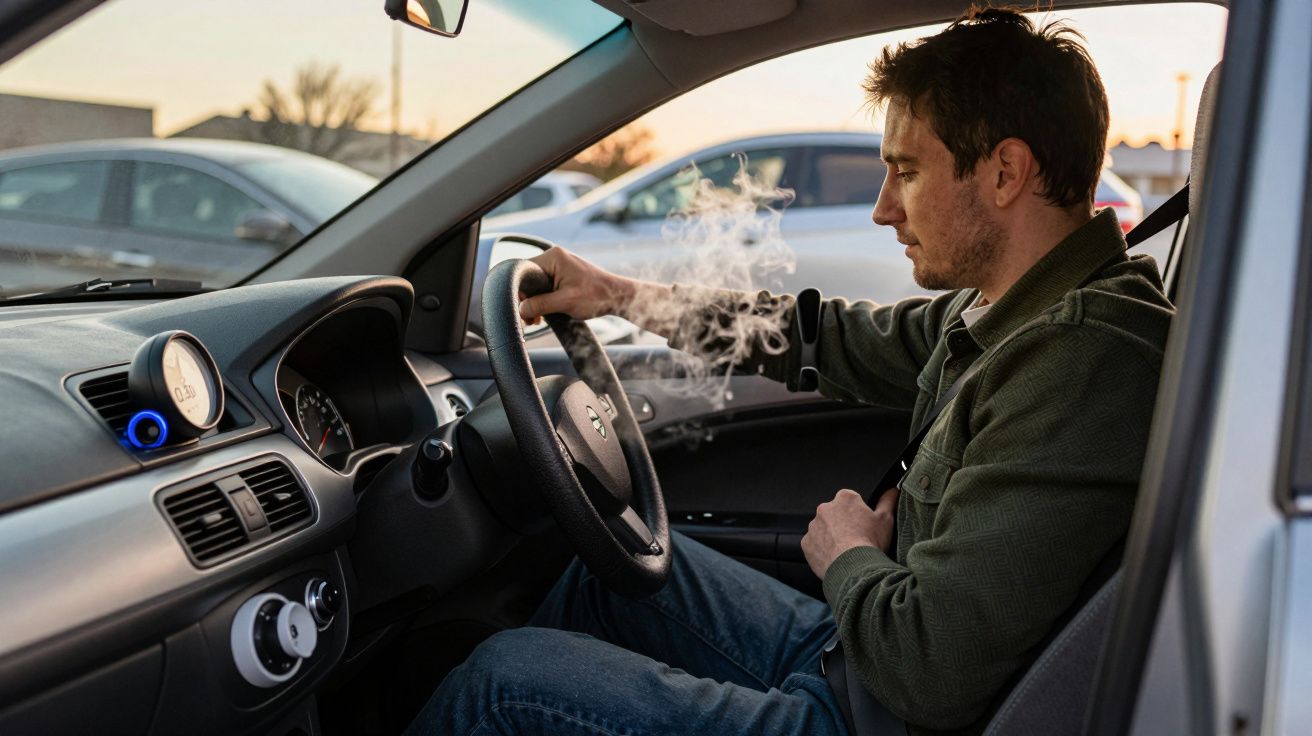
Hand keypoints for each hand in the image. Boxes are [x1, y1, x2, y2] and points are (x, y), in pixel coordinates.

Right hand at [517, 247, 634, 325]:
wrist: (617, 297)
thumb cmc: (596, 296)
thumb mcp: (565, 302)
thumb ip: (541, 304)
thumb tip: (521, 309)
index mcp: (553, 257)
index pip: (523, 271)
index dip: (520, 292)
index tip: (523, 310)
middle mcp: (554, 258)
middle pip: (528, 279)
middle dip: (528, 300)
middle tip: (531, 319)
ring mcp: (559, 266)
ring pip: (536, 286)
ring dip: (535, 303)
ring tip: (538, 319)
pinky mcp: (563, 276)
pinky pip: (545, 288)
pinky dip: (543, 301)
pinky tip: (544, 314)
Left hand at [801, 488, 898, 579]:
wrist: (853, 567)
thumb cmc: (869, 542)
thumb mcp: (885, 519)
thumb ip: (888, 501)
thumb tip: (892, 490)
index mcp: (845, 498)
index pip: (850, 501)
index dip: (858, 514)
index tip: (863, 525)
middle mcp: (825, 508)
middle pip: (835, 514)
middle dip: (843, 524)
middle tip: (855, 539)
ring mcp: (814, 526)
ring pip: (823, 529)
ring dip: (831, 537)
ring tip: (845, 551)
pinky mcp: (806, 543)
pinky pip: (814, 545)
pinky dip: (822, 550)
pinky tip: (834, 558)